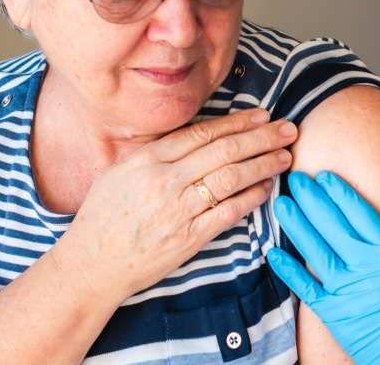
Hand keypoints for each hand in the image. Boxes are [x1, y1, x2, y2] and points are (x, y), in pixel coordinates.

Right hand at [56, 108, 296, 299]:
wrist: (92, 264)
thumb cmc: (104, 217)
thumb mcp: (120, 171)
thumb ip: (155, 153)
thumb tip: (194, 136)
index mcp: (148, 159)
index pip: (202, 133)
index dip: (237, 122)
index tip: (262, 115)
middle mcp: (165, 180)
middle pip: (224, 150)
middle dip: (261, 137)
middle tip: (287, 128)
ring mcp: (179, 209)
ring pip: (232, 178)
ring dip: (264, 164)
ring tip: (286, 155)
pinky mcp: (189, 237)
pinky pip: (229, 212)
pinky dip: (252, 197)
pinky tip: (268, 187)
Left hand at [266, 171, 379, 364]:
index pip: (362, 213)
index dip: (341, 192)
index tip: (326, 175)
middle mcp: (367, 269)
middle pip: (333, 224)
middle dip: (312, 198)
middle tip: (295, 177)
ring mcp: (348, 292)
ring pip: (315, 250)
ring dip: (296, 224)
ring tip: (282, 203)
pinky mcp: (335, 316)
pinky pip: (305, 288)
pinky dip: (288, 270)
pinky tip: (273, 252)